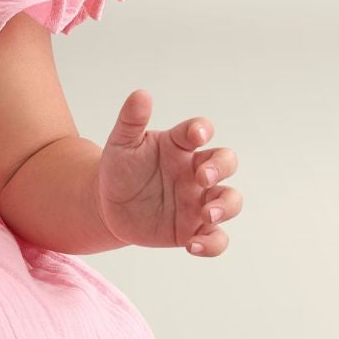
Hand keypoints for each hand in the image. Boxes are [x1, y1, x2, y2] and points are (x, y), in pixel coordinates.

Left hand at [95, 89, 240, 256]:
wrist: (107, 206)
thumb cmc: (119, 169)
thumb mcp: (121, 144)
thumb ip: (131, 121)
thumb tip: (141, 94)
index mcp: (179, 146)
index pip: (200, 131)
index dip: (202, 130)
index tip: (196, 135)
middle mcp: (195, 171)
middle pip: (226, 162)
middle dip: (221, 167)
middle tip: (203, 176)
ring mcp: (197, 201)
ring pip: (230, 200)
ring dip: (226, 206)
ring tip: (206, 214)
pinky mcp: (193, 228)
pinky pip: (215, 238)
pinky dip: (211, 243)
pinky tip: (192, 244)